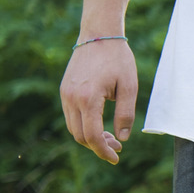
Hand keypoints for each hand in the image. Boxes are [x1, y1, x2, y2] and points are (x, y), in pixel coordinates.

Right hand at [60, 38, 137, 164]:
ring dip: (90, 137)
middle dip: (98, 146)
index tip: (116, 158)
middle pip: (79, 136)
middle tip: (117, 146)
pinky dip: (83, 125)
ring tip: (110, 137)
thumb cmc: (118, 59)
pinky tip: (100, 123)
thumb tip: (122, 138)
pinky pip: (71, 115)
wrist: (99, 34)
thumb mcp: (129, 87)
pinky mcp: (64, 89)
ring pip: (73, 127)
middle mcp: (71, 98)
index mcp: (88, 98)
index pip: (91, 136)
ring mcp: (65, 93)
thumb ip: (125, 114)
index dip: (103, 151)